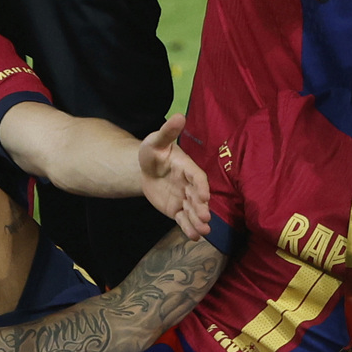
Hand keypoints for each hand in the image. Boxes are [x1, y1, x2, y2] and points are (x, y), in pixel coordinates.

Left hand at [138, 120, 210, 239]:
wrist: (145, 168)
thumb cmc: (153, 151)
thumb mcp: (156, 140)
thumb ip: (168, 131)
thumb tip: (179, 115)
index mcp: (187, 167)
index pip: (198, 177)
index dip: (201, 186)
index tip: (204, 195)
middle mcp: (189, 184)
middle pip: (198, 197)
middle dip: (202, 207)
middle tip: (205, 218)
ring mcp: (184, 198)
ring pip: (193, 211)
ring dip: (198, 221)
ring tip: (203, 231)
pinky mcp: (177, 209)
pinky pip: (184, 219)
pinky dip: (188, 227)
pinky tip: (193, 236)